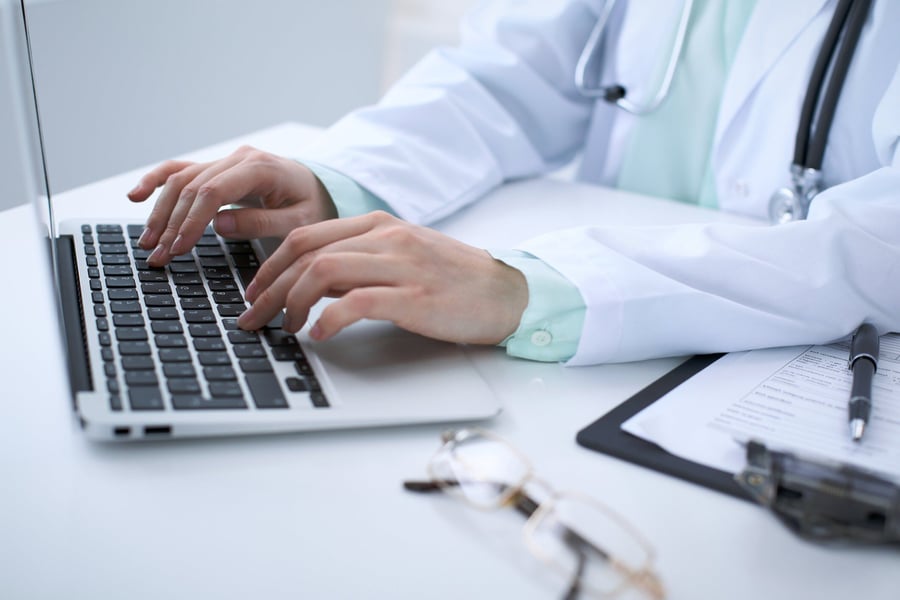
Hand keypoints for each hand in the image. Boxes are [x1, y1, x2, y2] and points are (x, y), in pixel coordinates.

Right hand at [127, 146, 336, 264]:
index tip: (178, 248)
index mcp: (261, 167)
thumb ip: (263, 222)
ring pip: (182, 180)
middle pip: (192, 186)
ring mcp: (226, 161)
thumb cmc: (314, 205)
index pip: (214, 191)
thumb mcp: (301, 221)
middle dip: (171, 223)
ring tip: (148, 243)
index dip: (191, 220)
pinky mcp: (218, 169)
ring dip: (160, 211)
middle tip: (158, 256)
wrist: (320, 187)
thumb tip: (219, 224)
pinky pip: (182, 170)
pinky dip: (157, 181)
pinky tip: (136, 196)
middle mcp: (239, 158)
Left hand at [237, 211, 528, 345]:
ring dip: (291, 303)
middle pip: (305, 254)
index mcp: (378, 224)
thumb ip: (360, 262)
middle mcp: (386, 238)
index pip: (306, 236)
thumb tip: (312, 284)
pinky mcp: (415, 297)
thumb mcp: (402, 256)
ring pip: (323, 272)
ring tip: (284, 328)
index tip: (255, 292)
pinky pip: (357, 303)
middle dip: (268, 288)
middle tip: (253, 317)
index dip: (269, 265)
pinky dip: (329, 319)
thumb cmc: (454, 279)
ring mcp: (401, 265)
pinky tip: (319, 335)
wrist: (506, 291)